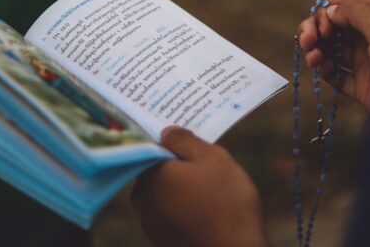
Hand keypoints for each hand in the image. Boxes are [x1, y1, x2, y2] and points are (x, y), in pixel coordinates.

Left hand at [132, 127, 268, 246]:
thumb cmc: (226, 201)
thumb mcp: (212, 158)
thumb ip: (184, 140)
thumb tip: (166, 132)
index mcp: (150, 174)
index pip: (153, 148)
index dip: (172, 142)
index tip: (190, 140)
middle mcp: (142, 199)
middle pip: (158, 171)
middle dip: (177, 165)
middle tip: (206, 163)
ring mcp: (150, 223)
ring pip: (164, 193)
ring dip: (181, 187)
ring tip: (211, 188)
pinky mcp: (162, 240)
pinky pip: (170, 213)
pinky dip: (183, 207)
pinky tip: (206, 208)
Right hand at [297, 0, 369, 114]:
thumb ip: (355, 12)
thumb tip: (330, 10)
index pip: (345, 1)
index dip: (328, 9)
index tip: (325, 26)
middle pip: (333, 24)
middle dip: (314, 30)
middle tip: (306, 41)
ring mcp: (366, 62)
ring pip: (331, 49)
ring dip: (316, 50)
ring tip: (313, 60)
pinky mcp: (363, 86)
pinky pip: (337, 76)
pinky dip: (326, 72)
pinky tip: (324, 71)